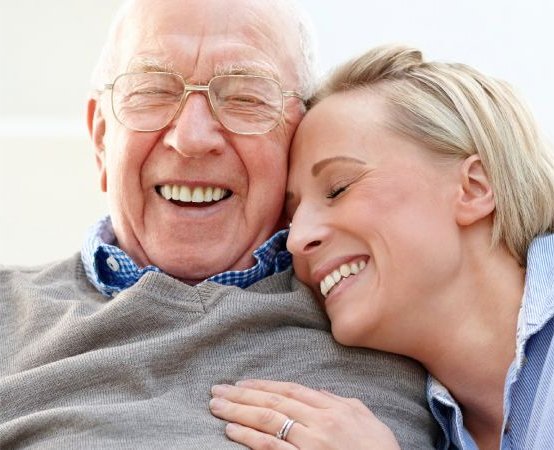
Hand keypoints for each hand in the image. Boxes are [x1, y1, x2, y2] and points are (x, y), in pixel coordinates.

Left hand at [209, 379, 400, 448]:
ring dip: (238, 411)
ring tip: (216, 406)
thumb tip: (320, 392)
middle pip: (273, 401)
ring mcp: (311, 442)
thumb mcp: (367, 418)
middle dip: (242, 394)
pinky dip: (249, 437)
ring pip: (268, 420)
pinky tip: (231, 430)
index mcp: (333, 407)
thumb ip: (342, 402)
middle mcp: (319, 420)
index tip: (242, 383)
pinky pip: (272, 448)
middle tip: (217, 390)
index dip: (263, 385)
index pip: (290, 390)